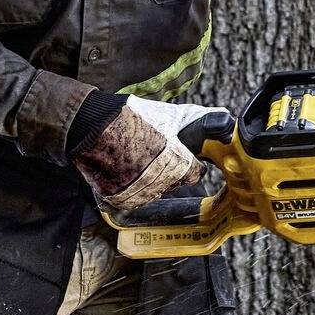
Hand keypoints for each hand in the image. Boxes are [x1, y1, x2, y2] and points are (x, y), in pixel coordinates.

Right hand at [74, 98, 209, 217]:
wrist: (91, 125)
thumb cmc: (131, 117)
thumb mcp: (168, 114)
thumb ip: (197, 119)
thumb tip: (223, 120)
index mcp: (177, 163)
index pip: (196, 173)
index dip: (191, 163)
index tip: (184, 157)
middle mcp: (161, 182)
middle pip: (175, 182)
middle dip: (170, 169)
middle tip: (155, 153)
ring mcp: (140, 193)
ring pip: (155, 191)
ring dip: (150, 179)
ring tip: (137, 158)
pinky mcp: (120, 199)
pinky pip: (134, 197)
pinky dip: (132, 186)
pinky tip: (126, 168)